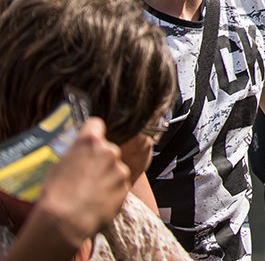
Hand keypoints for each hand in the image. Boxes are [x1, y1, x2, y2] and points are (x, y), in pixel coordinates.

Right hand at [34, 117, 130, 247]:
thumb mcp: (58, 167)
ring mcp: (120, 169)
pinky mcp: (126, 186)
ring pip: (114, 168)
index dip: (92, 131)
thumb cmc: (56, 195)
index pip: (96, 124)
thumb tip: (80, 156)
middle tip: (86, 175)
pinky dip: (111, 191)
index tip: (90, 139)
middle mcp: (109, 151)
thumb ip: (76, 155)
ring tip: (90, 193)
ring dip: (106, 177)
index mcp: (89, 142)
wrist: (66, 222)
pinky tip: (97, 201)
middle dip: (99, 160)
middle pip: (107, 149)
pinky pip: (119, 185)